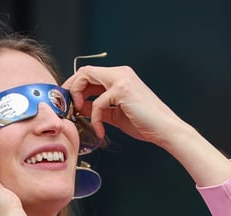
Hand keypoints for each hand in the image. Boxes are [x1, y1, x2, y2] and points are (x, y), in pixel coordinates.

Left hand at [62, 65, 187, 146]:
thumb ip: (98, 108)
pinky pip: (97, 103)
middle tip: (66, 107)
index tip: (68, 102)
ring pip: (86, 77)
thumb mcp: (115, 114)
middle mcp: (121, 73)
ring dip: (76, 96)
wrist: (164, 130)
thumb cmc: (144, 123)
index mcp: (120, 76)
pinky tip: (100, 131)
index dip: (75, 86)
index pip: (90, 74)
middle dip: (70, 88)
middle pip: (84, 71)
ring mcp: (122, 79)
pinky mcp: (122, 90)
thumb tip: (79, 107)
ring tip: (78, 115)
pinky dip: (94, 119)